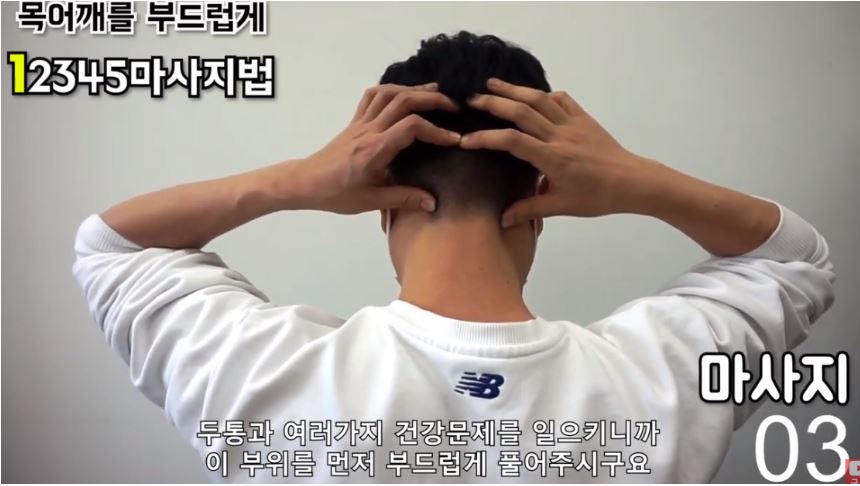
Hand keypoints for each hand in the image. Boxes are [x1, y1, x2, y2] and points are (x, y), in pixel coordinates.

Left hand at [296, 83, 460, 213]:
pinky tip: (404, 94)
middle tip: (453, 107)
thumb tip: (432, 203)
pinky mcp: (354, 122)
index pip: (411, 127)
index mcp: (376, 150)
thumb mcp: (371, 200)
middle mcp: (369, 130)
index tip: (454, 140)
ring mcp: (360, 123)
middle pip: (403, 101)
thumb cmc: (336, 194)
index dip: (436, 131)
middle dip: (432, 99)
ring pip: (388, 93)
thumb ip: (403, 199)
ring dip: (413, 89)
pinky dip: (391, 89)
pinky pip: (372, 96)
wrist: (305, 182)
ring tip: (435, 93)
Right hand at [460, 78, 652, 226]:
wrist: (632, 182)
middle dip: (494, 102)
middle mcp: (560, 135)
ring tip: (493, 83)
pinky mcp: (584, 118)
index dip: (487, 138)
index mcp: (552, 158)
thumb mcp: (561, 207)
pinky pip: (562, 99)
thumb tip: (502, 219)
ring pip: (540, 99)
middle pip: (522, 111)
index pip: (512, 142)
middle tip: (471, 99)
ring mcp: (573, 123)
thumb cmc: (597, 197)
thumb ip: (530, 209)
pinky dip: (544, 95)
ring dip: (514, 89)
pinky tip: (533, 96)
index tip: (466, 140)